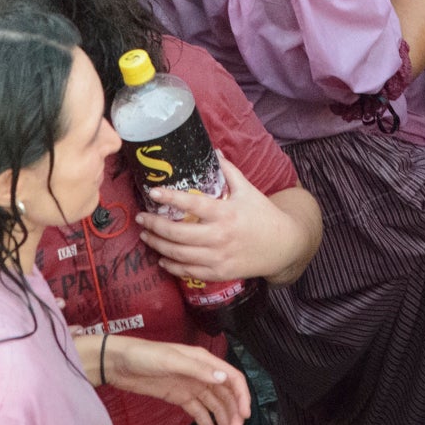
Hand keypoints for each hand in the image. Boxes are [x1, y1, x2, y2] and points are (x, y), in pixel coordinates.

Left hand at [94, 333, 252, 424]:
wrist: (118, 364)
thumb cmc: (144, 356)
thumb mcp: (170, 361)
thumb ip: (197, 370)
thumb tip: (223, 379)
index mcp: (203, 361)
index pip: (231, 378)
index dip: (241, 396)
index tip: (244, 416)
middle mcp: (201, 373)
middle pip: (225, 395)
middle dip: (233, 413)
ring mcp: (191, 386)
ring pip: (214, 406)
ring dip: (222, 421)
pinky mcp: (179, 397)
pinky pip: (198, 412)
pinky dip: (207, 424)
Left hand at [140, 155, 309, 285]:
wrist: (283, 246)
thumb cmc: (264, 215)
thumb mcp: (248, 190)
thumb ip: (229, 172)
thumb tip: (215, 152)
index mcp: (225, 213)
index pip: (192, 204)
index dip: (170, 197)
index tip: (152, 192)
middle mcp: (219, 236)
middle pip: (178, 233)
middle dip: (154, 225)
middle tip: (141, 217)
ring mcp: (218, 257)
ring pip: (179, 254)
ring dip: (158, 245)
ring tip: (145, 236)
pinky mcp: (219, 273)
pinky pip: (190, 272)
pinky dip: (172, 266)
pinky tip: (162, 259)